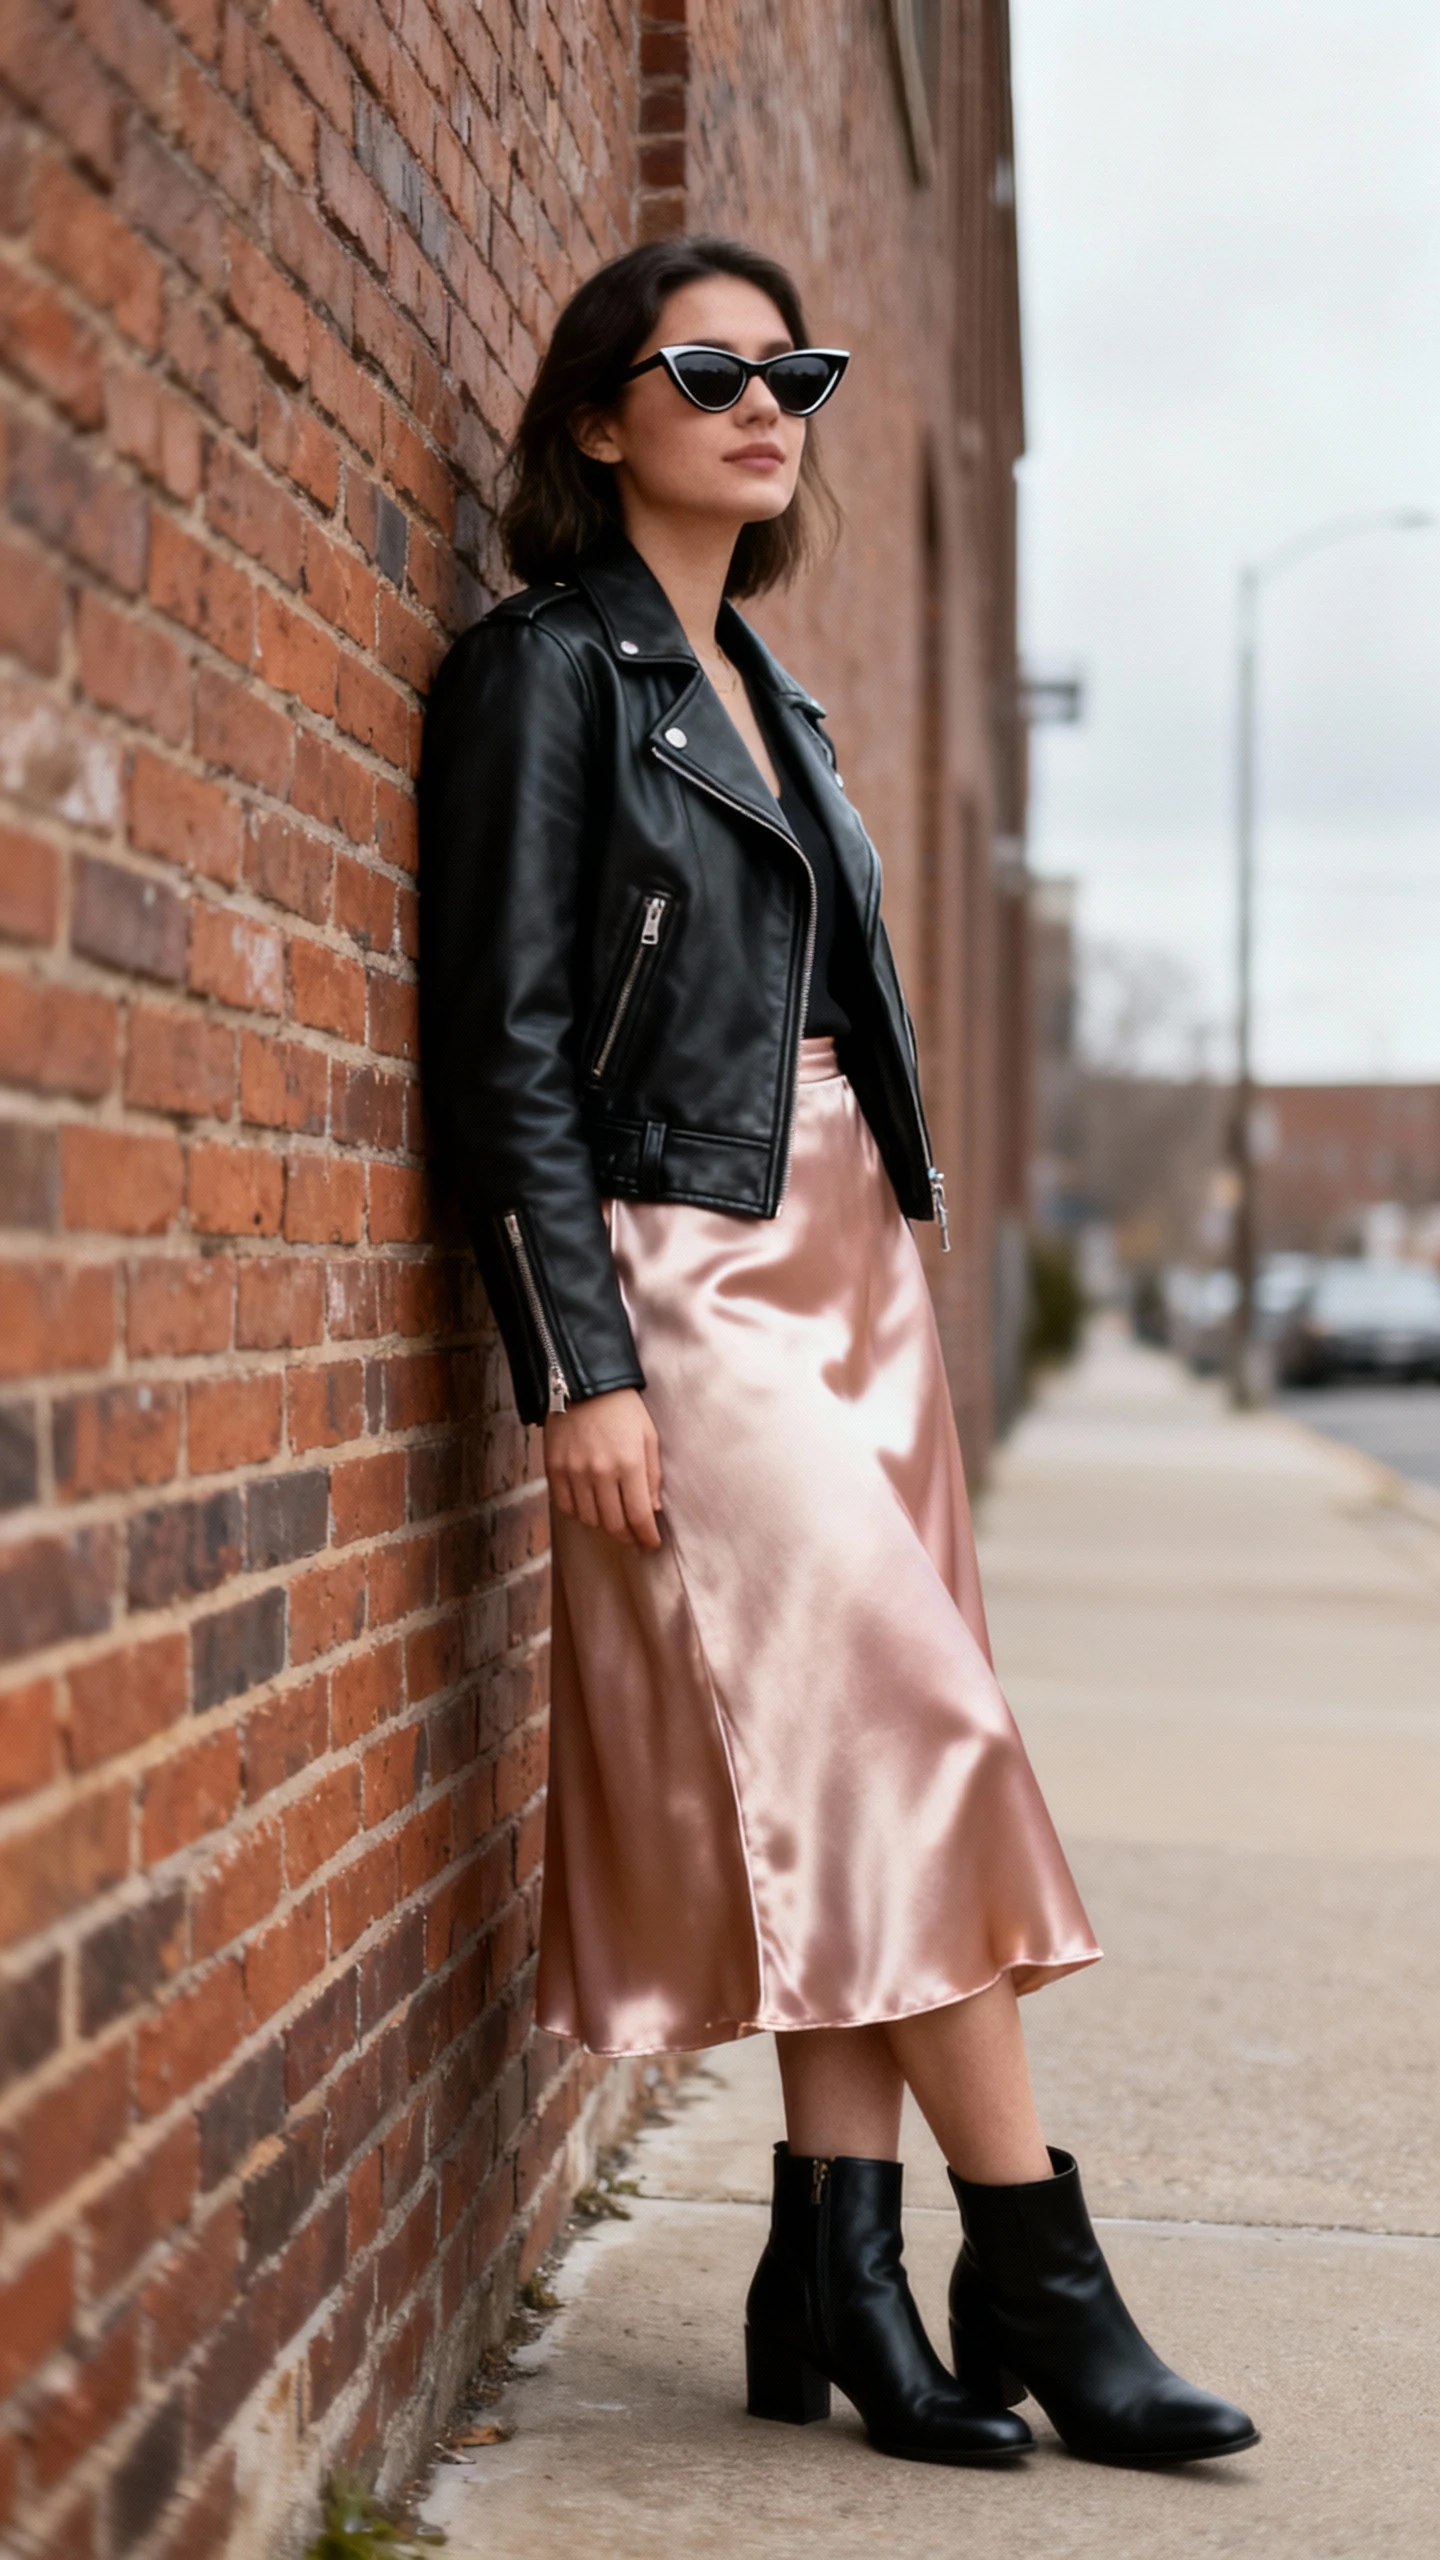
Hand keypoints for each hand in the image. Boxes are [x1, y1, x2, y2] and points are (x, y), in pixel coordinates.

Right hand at [544, 1387, 662, 1548]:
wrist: (582, 1384)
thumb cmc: (622, 1409)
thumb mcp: (648, 1436)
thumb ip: (652, 1475)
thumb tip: (652, 1509)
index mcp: (629, 1463)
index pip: (639, 1515)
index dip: (646, 1536)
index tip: (652, 1543)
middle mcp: (600, 1472)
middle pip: (613, 1524)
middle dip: (627, 1536)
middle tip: (634, 1536)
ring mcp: (574, 1472)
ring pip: (589, 1519)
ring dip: (604, 1525)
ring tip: (613, 1519)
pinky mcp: (554, 1470)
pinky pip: (566, 1506)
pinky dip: (579, 1512)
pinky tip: (590, 1506)